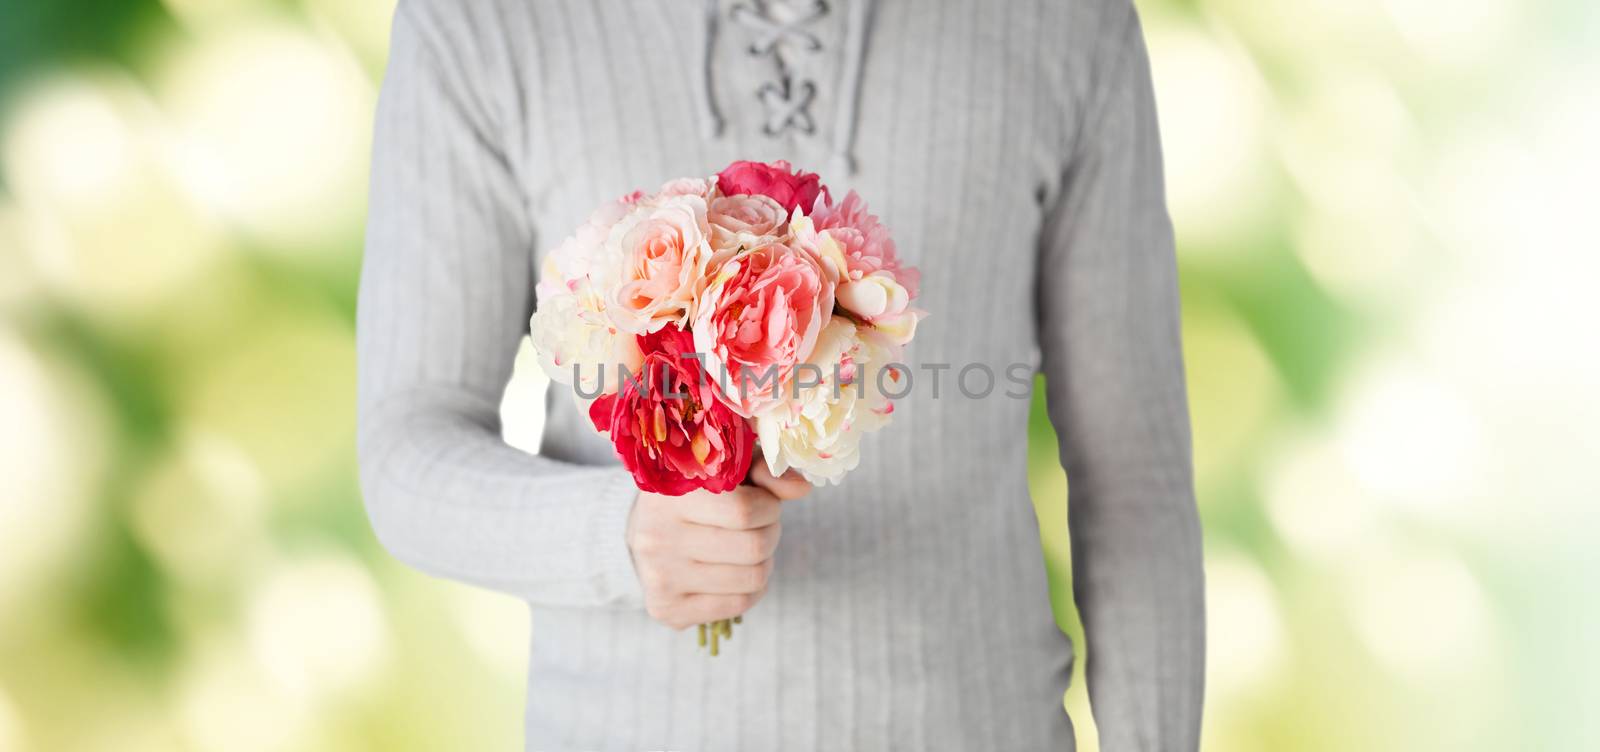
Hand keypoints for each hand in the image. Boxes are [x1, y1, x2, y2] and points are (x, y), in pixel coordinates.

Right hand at [626, 462, 811, 629]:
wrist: (643, 531)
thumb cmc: (696, 493)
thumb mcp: (726, 469)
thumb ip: (764, 471)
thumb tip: (801, 487)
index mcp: (670, 494)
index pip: (744, 511)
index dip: (769, 507)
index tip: (764, 502)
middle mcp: (657, 537)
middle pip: (753, 548)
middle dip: (770, 534)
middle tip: (760, 526)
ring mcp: (659, 577)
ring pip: (752, 579)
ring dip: (763, 562)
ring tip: (747, 547)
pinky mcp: (666, 608)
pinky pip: (738, 605)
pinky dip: (750, 589)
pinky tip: (735, 571)